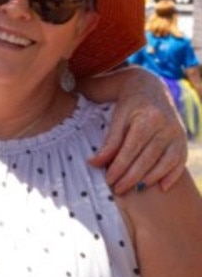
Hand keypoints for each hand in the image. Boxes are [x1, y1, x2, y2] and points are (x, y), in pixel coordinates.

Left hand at [87, 69, 186, 194]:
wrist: (150, 87)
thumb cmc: (128, 104)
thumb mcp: (116, 118)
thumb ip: (109, 142)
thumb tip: (94, 163)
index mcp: (147, 118)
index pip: (131, 149)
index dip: (119, 167)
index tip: (109, 180)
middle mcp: (166, 126)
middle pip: (148, 159)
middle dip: (132, 177)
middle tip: (118, 189)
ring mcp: (177, 133)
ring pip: (165, 162)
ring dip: (150, 179)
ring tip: (135, 189)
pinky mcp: (182, 139)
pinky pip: (180, 161)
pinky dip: (172, 176)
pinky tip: (161, 187)